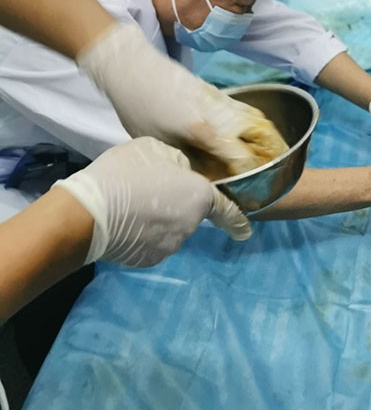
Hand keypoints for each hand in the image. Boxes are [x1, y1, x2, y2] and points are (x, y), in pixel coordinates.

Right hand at [53, 137, 250, 266]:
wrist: (87, 213)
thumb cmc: (125, 174)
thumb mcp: (156, 150)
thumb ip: (179, 163)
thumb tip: (183, 173)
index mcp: (200, 196)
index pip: (228, 210)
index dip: (237, 219)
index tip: (244, 230)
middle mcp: (192, 224)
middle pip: (192, 215)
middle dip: (178, 207)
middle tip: (151, 193)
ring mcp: (171, 245)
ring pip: (172, 230)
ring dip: (160, 221)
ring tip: (132, 206)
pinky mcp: (150, 259)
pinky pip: (153, 244)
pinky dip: (144, 236)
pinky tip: (125, 223)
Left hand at [77, 22, 286, 176]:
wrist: (132, 67)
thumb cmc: (139, 108)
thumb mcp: (161, 144)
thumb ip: (190, 161)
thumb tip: (209, 179)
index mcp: (204, 132)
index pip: (244, 158)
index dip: (253, 175)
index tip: (254, 187)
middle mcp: (220, 115)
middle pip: (263, 135)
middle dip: (274, 153)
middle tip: (275, 169)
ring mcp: (221, 101)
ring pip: (259, 120)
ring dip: (269, 138)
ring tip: (269, 155)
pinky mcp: (217, 92)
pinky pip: (247, 110)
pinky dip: (257, 124)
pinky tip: (250, 136)